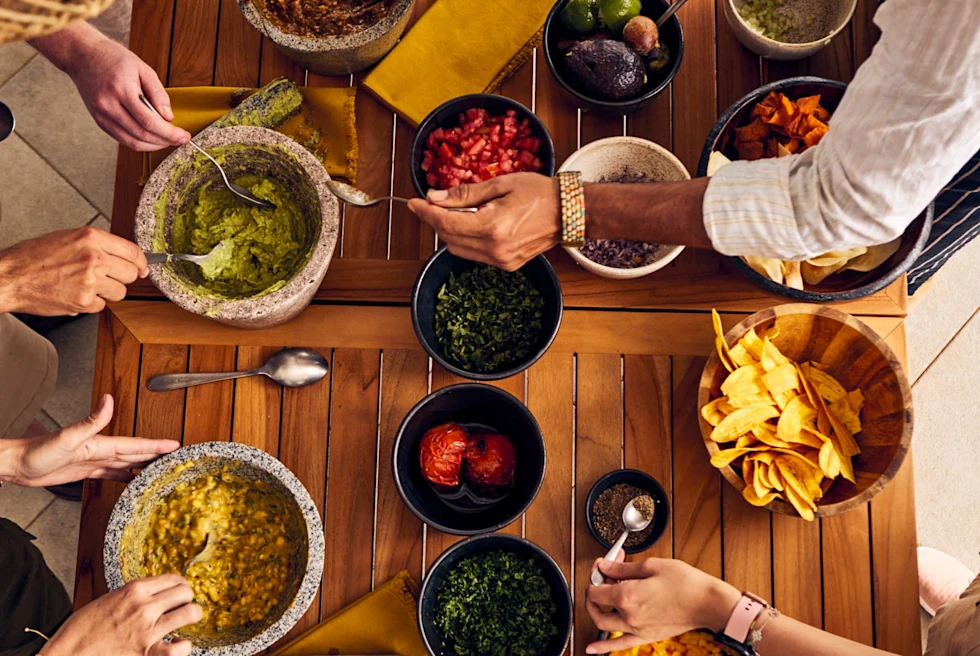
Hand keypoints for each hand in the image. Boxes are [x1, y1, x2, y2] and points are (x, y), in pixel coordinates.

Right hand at [0, 226, 148, 315]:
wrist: (10, 276)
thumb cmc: (34, 257)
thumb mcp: (69, 238)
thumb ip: (98, 246)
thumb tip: (124, 257)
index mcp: (91, 238)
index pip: (133, 251)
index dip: (142, 262)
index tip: (143, 268)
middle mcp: (94, 258)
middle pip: (130, 274)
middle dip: (122, 278)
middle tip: (106, 278)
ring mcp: (90, 281)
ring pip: (120, 292)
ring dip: (108, 292)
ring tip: (85, 285)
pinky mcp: (84, 301)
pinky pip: (102, 306)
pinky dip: (91, 303)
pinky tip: (74, 293)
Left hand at [6, 394, 179, 486]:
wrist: (17, 465)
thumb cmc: (38, 452)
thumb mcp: (68, 437)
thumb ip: (91, 421)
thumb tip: (109, 399)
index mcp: (101, 444)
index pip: (135, 444)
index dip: (156, 445)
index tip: (176, 445)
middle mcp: (100, 451)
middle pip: (135, 453)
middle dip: (156, 453)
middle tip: (176, 457)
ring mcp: (93, 461)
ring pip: (126, 463)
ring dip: (143, 464)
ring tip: (161, 467)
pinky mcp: (85, 472)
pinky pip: (111, 474)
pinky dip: (125, 476)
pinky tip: (132, 479)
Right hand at [41, 575, 200, 655]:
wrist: (67, 655)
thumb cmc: (82, 630)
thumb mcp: (107, 601)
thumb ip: (132, 597)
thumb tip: (153, 595)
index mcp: (133, 590)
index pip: (173, 579)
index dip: (181, 585)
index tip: (181, 591)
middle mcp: (143, 607)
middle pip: (185, 593)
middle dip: (188, 598)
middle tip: (184, 605)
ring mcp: (147, 631)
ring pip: (189, 613)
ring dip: (192, 615)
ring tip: (189, 619)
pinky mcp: (146, 653)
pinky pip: (178, 648)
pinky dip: (184, 646)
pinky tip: (179, 643)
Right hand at [67, 31, 189, 150]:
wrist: (82, 55)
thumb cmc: (113, 58)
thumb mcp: (142, 68)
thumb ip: (158, 93)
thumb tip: (169, 117)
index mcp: (121, 90)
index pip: (149, 122)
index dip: (169, 133)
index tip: (185, 136)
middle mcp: (108, 106)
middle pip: (141, 135)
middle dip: (166, 141)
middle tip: (181, 139)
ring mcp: (101, 115)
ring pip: (132, 142)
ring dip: (154, 145)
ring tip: (169, 140)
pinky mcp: (99, 121)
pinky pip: (123, 139)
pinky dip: (140, 142)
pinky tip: (153, 138)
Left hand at [407, 173, 560, 270]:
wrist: (569, 212)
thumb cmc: (540, 193)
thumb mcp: (500, 184)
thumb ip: (465, 194)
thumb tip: (435, 198)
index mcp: (492, 226)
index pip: (445, 222)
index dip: (425, 212)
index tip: (414, 203)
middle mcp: (494, 249)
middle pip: (448, 238)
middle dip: (436, 220)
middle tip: (433, 203)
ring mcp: (501, 260)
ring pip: (458, 249)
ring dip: (449, 232)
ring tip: (454, 213)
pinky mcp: (507, 265)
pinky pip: (475, 255)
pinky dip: (466, 240)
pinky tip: (473, 225)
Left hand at [585, 558, 740, 653]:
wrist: (707, 603)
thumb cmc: (685, 583)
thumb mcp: (651, 565)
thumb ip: (623, 568)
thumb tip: (606, 567)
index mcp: (627, 596)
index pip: (596, 589)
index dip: (595, 575)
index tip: (602, 567)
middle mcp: (628, 616)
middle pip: (596, 607)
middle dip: (592, 592)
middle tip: (600, 580)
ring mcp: (637, 629)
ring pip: (604, 625)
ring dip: (596, 612)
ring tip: (598, 601)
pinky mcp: (647, 636)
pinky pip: (620, 645)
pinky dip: (603, 648)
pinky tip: (591, 649)